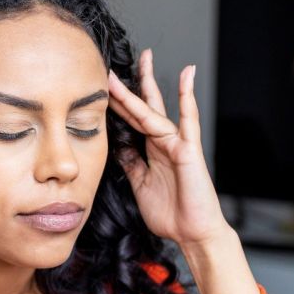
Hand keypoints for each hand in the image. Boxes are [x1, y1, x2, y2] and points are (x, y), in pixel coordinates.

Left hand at [107, 48, 229, 248]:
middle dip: (128, 87)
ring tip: (142, 60)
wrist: (192, 233)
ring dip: (147, 86)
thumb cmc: (170, 214)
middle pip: (142, 108)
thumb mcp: (140, 185)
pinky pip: (188, 120)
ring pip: (155, 111)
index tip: (101, 87)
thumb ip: (130, 164)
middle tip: (113, 65)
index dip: (116, 105)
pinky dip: (188, 97)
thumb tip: (116, 146)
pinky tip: (187, 74)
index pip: (130, 122)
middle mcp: (163, 143)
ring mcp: (176, 144)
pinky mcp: (189, 150)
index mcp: (151, 151)